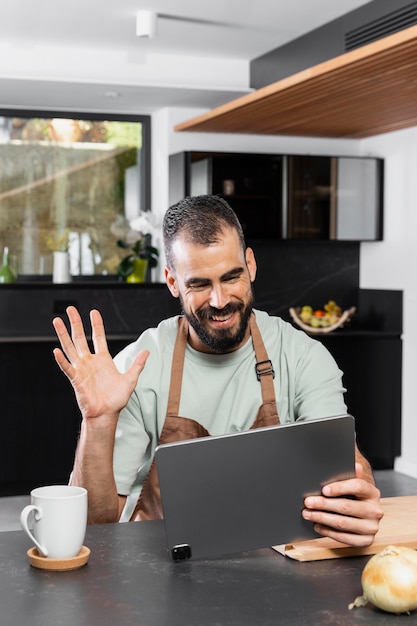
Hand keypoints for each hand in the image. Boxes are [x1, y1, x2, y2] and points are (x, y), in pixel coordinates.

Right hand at [52, 306, 148, 421]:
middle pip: (80, 338)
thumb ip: (137, 365)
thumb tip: (147, 352)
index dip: (96, 324)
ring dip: (63, 335)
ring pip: (70, 348)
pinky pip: (67, 367)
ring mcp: (81, 369)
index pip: (98, 337)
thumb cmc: (117, 399)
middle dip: (75, 323)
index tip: (93, 312)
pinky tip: (56, 351)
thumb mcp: (130, 379)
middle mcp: (90, 361)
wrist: (106, 414)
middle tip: (70, 309)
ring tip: (57, 321)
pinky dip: (61, 360)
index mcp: (103, 359)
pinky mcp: (76, 379)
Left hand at [302, 463, 383, 546]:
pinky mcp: (366, 540)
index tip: (324, 489)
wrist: (364, 511)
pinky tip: (317, 525)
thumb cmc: (353, 494)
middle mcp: (375, 510)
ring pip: (343, 523)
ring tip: (307, 514)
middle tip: (308, 502)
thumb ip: (350, 473)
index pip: (358, 486)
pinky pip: (344, 538)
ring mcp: (372, 527)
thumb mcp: (352, 482)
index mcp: (372, 492)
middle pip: (346, 506)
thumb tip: (354, 465)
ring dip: (322, 518)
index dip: (339, 488)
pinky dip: (328, 532)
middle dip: (324, 504)